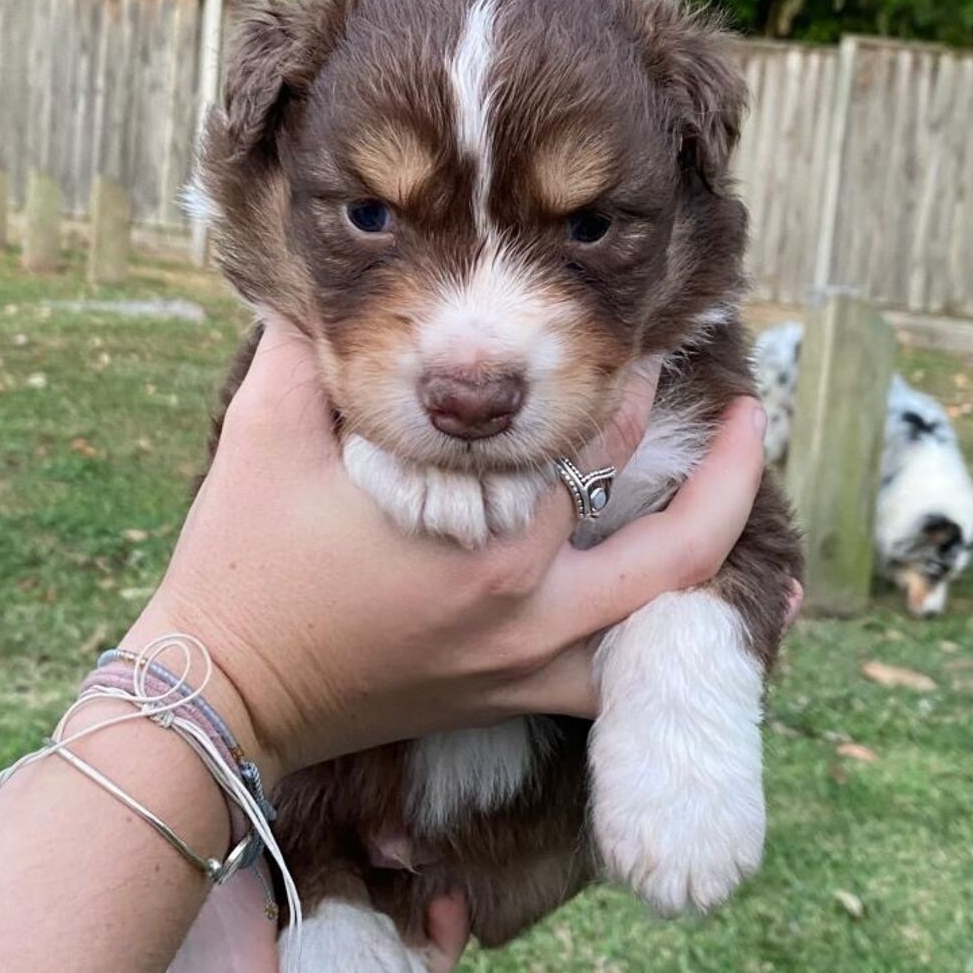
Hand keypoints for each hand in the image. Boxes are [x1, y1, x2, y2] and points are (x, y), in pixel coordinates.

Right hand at [128, 319, 768, 775]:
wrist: (216, 696)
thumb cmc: (239, 563)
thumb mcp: (265, 431)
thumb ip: (309, 340)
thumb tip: (332, 273)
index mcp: (486, 536)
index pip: (592, 440)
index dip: (627, 379)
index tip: (641, 334)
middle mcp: (528, 607)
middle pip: (676, 540)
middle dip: (727, 468)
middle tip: (755, 409)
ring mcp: (525, 663)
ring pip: (666, 619)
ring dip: (714, 556)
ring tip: (739, 501)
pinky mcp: (508, 698)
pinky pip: (617, 680)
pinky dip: (664, 645)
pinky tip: (702, 619)